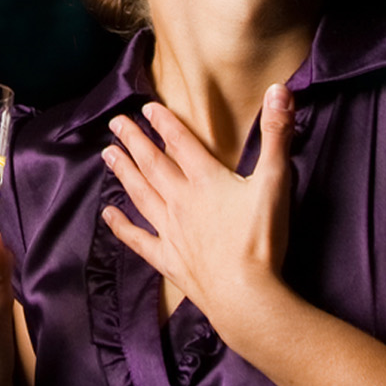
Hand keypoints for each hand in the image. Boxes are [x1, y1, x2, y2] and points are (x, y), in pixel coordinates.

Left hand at [100, 83, 294, 339]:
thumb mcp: (275, 181)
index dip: (164, 123)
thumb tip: (279, 89)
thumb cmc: (261, 240)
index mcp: (206, 180)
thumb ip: (277, 134)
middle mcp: (181, 201)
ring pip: (141, 195)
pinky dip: (122, 227)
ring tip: (107, 155)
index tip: (146, 107)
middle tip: (115, 123)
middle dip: (134, 141)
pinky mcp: (169, 260)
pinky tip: (107, 216)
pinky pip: (139, 240)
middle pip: (153, 164)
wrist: (246, 297)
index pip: (181, 143)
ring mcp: (171, 232)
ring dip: (124, 173)